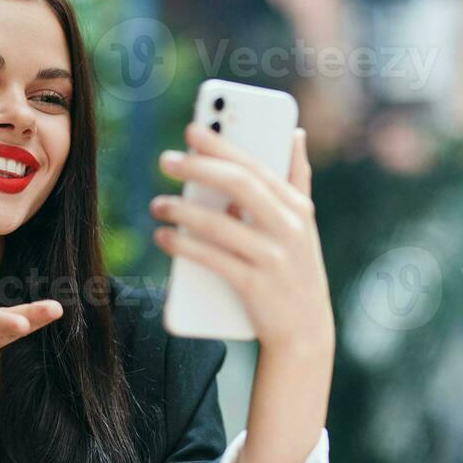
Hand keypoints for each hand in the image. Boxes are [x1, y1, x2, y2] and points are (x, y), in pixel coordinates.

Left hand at [151, 122, 333, 353]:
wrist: (304, 332)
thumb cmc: (296, 269)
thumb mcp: (305, 223)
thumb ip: (297, 178)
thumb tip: (294, 132)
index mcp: (298, 207)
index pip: (256, 165)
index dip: (222, 145)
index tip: (192, 129)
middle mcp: (289, 228)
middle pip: (240, 186)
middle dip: (199, 168)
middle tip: (166, 160)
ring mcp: (273, 258)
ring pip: (220, 224)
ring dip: (183, 211)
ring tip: (158, 205)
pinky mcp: (254, 286)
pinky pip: (212, 259)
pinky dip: (184, 246)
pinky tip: (164, 237)